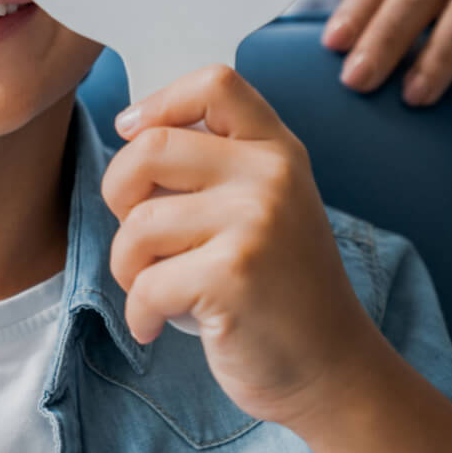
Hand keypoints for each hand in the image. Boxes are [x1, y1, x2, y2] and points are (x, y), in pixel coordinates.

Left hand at [101, 65, 380, 426]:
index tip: (132, 133)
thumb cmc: (279, 288)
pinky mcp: (234, 276)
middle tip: (138, 236)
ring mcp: (256, 223)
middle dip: (118, 193)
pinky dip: (139, 313)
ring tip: (157, 289)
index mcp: (277, 150)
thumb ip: (215, 163)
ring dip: (127, 266)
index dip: (159, 102)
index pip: (215, 83)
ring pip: (138, 222)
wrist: (332, 369)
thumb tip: (132, 130)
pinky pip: (146, 283)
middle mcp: (271, 176)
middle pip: (150, 148)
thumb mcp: (265, 204)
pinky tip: (157, 325)